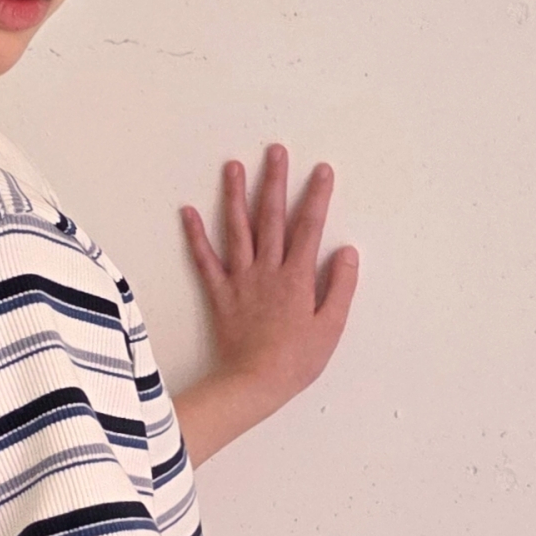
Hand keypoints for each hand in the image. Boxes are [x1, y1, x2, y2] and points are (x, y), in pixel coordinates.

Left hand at [177, 144, 358, 423]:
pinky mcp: (219, 294)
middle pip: (272, 218)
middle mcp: (267, 270)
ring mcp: (240, 280)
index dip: (316, 196)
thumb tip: (347, 251)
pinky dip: (196, 235)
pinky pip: (205, 260)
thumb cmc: (296, 361)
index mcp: (297, 277)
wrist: (253, 384)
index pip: (309, 227)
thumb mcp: (330, 327)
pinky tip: (189, 211)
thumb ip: (340, 286)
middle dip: (275, 181)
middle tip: (275, 151)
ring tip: (233, 166)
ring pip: (237, 229)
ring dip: (235, 195)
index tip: (321, 170)